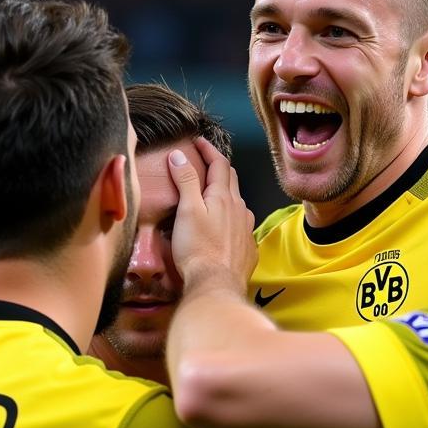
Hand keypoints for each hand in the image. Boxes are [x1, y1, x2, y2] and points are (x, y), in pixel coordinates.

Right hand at [167, 136, 256, 293]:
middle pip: (231, 181)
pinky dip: (231, 219)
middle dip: (218, 168)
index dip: (208, 150)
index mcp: (224, 197)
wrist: (216, 285)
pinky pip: (241, 227)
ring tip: (212, 196)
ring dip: (226, 195)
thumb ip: (186, 181)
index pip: (220, 164)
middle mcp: (240, 209)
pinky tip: (223, 227)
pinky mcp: (248, 248)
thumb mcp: (187, 210)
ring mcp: (246, 229)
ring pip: (238, 204)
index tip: (198, 142)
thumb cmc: (198, 249)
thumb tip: (179, 156)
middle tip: (205, 163)